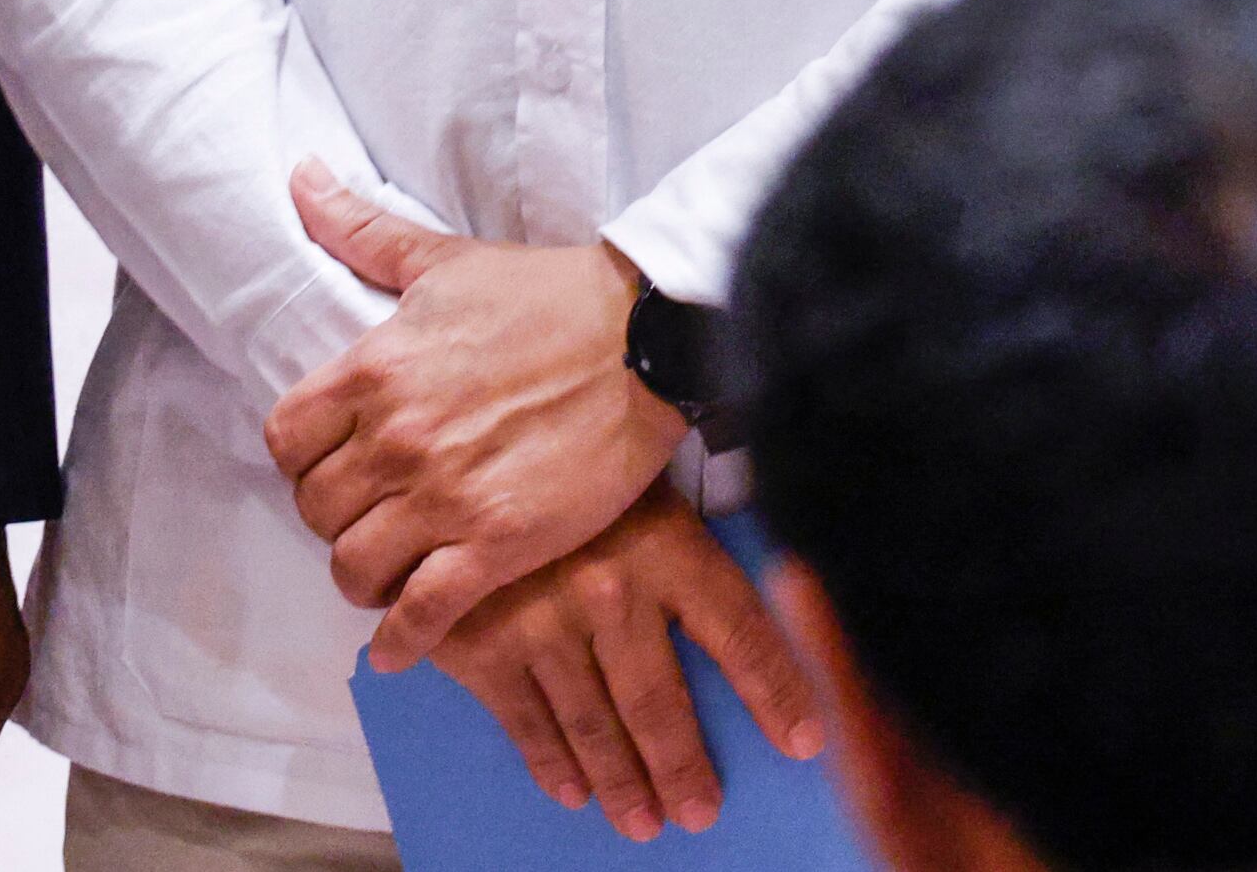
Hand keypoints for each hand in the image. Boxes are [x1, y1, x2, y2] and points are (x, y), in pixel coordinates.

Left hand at [262, 163, 687, 665]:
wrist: (645, 339)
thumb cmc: (547, 296)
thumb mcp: (443, 260)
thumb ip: (362, 230)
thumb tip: (300, 178)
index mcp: (375, 369)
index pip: (285, 440)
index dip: (301, 461)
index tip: (330, 466)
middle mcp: (398, 438)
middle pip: (316, 510)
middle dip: (335, 519)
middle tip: (368, 519)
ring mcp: (445, 496)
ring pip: (355, 567)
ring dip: (364, 579)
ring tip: (388, 573)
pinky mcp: (499, 544)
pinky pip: (423, 613)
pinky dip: (403, 640)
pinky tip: (401, 646)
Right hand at [429, 484, 820, 840]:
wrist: (453, 436)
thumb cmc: (563, 459)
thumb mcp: (638, 483)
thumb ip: (682, 548)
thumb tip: (758, 603)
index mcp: (663, 544)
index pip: (740, 633)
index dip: (776, 692)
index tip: (802, 740)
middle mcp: (607, 591)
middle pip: (659, 702)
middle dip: (683, 766)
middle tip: (699, 809)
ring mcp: (539, 622)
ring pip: (593, 724)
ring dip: (621, 781)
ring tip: (642, 819)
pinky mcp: (479, 644)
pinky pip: (525, 720)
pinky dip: (551, 762)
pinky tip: (571, 790)